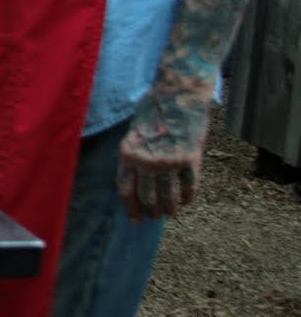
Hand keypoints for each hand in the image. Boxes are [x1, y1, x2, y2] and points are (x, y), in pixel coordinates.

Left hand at [116, 87, 212, 221]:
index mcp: (127, 154)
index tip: (136, 219)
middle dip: (151, 211)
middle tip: (154, 217)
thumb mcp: (133, 134)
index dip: (131, 208)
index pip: (126, 190)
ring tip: (170, 214)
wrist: (177, 96)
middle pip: (147, 197)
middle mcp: (146, 160)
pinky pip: (190, 187)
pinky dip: (188, 198)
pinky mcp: (190, 159)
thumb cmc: (152, 113)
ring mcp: (169, 161)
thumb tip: (137, 185)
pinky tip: (187, 202)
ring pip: (169, 197)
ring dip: (169, 209)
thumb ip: (133, 158)